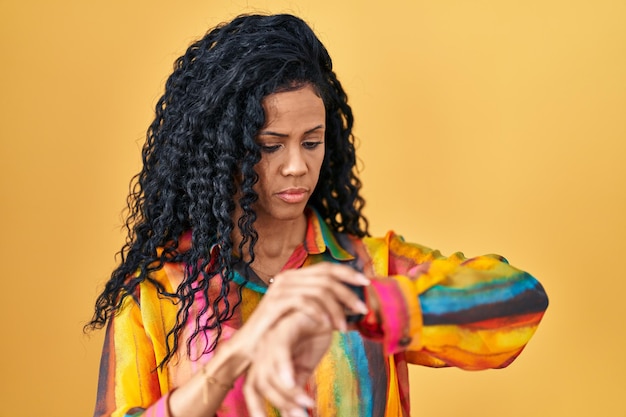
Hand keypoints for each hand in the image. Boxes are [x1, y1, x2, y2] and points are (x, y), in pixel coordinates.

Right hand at [230, 263, 368, 358]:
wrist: (249, 346)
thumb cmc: (278, 330)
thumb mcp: (301, 312)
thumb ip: (320, 302)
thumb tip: (350, 302)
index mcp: (295, 276)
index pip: (327, 267)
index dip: (349, 272)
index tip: (368, 282)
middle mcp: (288, 277)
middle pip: (327, 278)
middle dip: (348, 293)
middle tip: (363, 308)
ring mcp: (281, 289)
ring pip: (319, 291)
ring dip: (336, 309)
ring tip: (345, 327)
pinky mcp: (275, 303)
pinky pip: (304, 302)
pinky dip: (319, 313)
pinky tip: (327, 326)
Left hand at [243, 310, 333, 416]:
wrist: (330, 312)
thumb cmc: (313, 338)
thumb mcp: (304, 370)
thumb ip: (295, 391)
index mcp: (265, 359)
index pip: (252, 388)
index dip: (255, 407)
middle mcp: (264, 348)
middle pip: (261, 381)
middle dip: (280, 401)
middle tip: (302, 413)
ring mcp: (272, 336)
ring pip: (270, 369)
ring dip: (287, 391)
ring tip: (306, 403)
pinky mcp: (285, 326)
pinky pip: (280, 348)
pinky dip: (285, 367)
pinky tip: (294, 381)